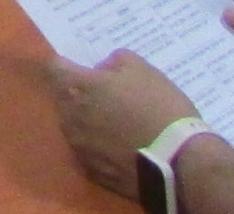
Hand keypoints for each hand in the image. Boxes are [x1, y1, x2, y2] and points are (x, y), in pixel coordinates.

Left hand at [44, 50, 195, 199]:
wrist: (179, 161)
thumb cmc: (160, 107)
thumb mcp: (141, 68)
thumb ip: (113, 62)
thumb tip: (101, 70)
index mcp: (79, 88)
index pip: (53, 68)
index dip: (63, 64)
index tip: (75, 64)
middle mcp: (71, 118)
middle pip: (63, 99)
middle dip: (78, 94)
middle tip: (103, 95)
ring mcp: (80, 148)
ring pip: (74, 127)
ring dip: (87, 121)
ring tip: (115, 123)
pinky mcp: (93, 171)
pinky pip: (89, 152)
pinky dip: (99, 147)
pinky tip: (120, 146)